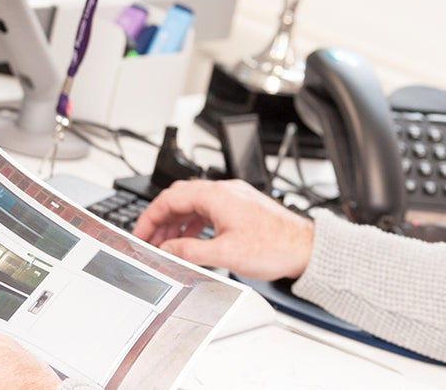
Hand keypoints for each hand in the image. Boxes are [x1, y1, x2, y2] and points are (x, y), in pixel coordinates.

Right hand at [132, 178, 314, 279]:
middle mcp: (225, 191)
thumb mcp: (224, 253)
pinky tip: (191, 241)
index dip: (149, 217)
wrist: (306, 248)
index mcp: (217, 195)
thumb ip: (188, 251)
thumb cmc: (275, 246)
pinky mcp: (242, 208)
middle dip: (160, 220)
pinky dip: (194, 225)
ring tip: (166, 245)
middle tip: (149, 241)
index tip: (139, 234)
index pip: (169, 198)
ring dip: (177, 224)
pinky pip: (209, 211)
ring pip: (194, 205)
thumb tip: (164, 251)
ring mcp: (234, 198)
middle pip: (180, 198)